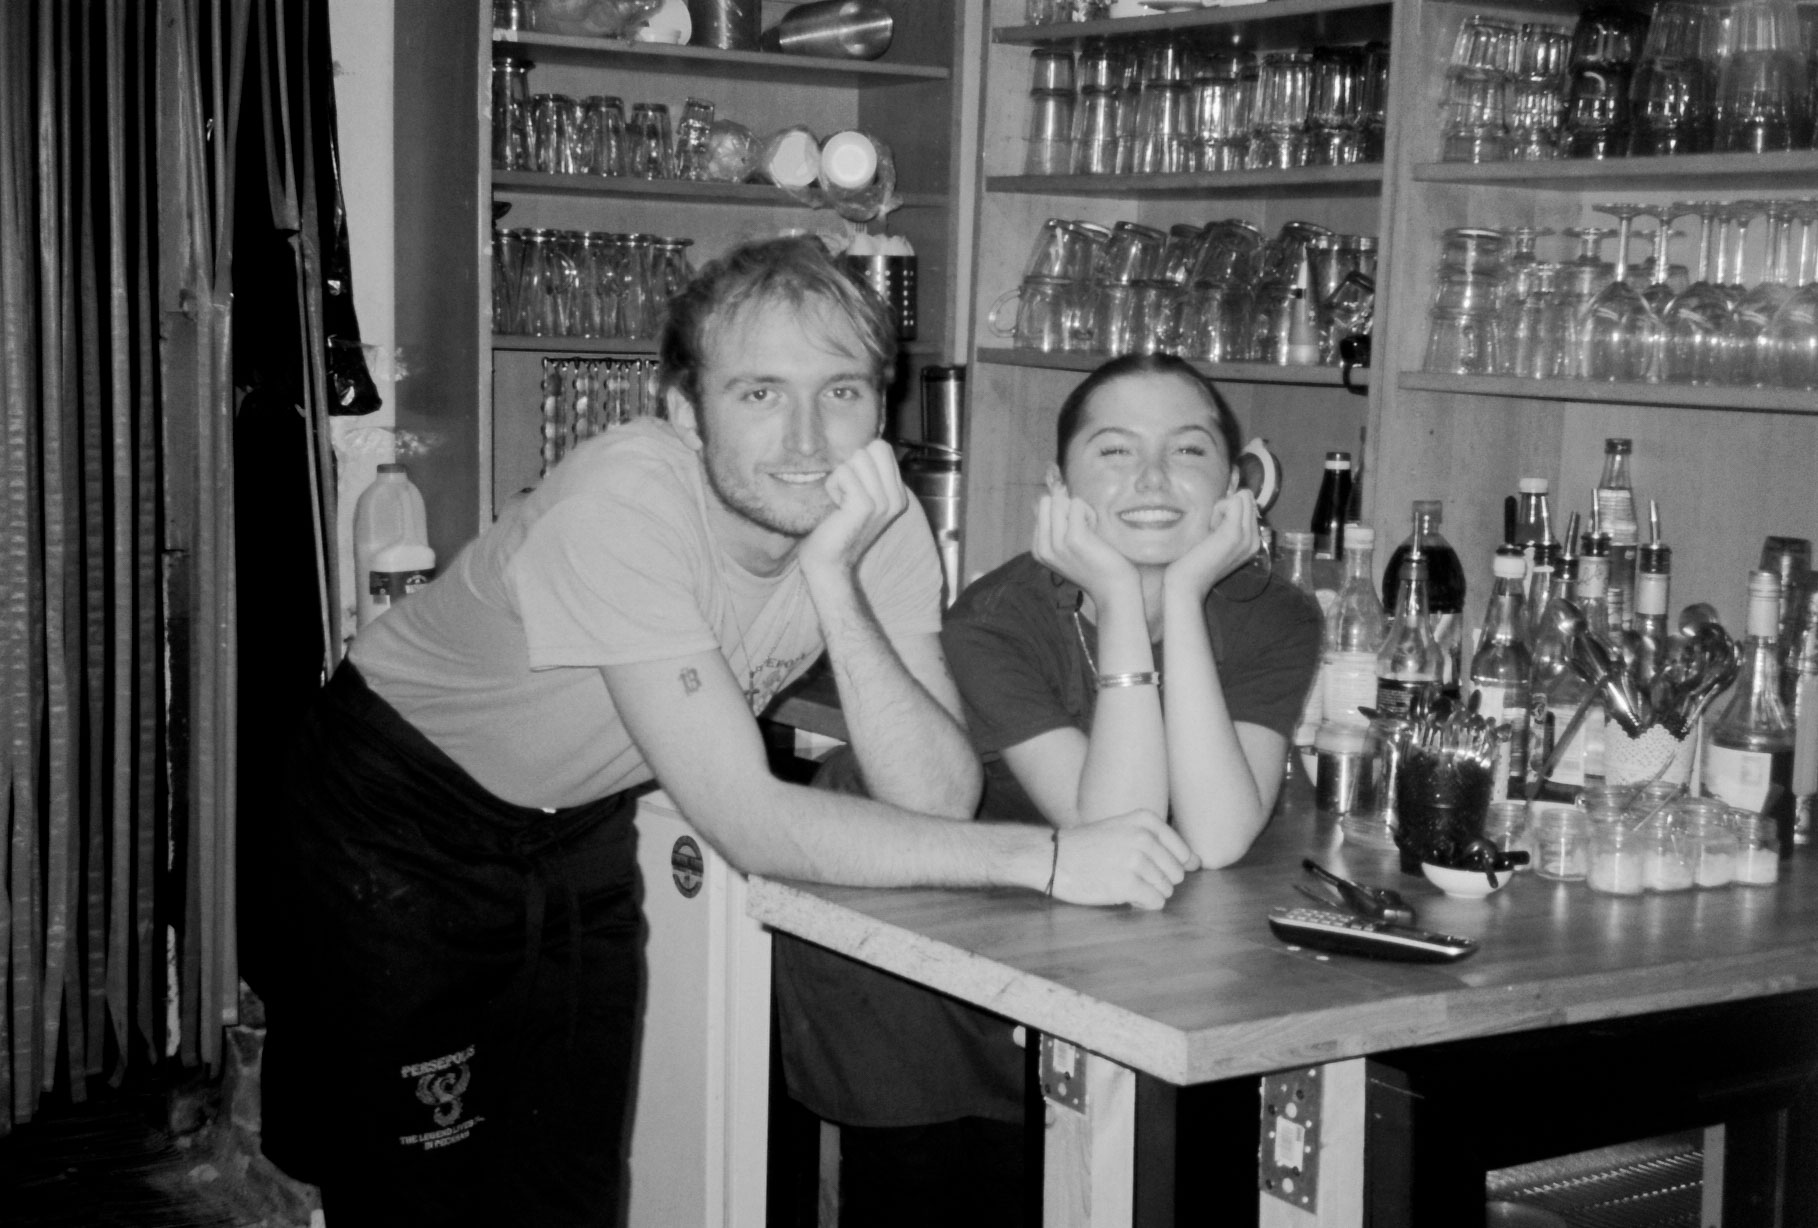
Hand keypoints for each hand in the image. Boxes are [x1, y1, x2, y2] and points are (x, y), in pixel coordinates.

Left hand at [799, 439, 909, 577]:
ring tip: (841, 502)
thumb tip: (863, 445)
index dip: (860, 462)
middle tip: (847, 494)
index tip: (853, 489)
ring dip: (840, 477)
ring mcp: (884, 502)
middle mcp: (896, 498)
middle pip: (874, 447)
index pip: (882, 448)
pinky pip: (844, 472)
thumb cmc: (836, 525)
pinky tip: (836, 507)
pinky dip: (833, 486)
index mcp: (898, 494)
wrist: (828, 560)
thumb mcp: (860, 496)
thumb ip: (868, 473)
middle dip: (852, 465)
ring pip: (857, 458)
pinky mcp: (866, 506)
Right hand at [1032, 479, 1139, 610]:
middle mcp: (1043, 547)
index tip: (1075, 536)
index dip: (1062, 516)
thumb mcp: (1067, 548)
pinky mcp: (1074, 538)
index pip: (1041, 510)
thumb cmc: (1095, 566)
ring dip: (1080, 511)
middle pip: (1047, 502)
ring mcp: (1057, 544)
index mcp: (1038, 549)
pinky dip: (1089, 512)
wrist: (1113, 589)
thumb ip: (1056, 525)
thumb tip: (1052, 494)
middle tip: (1083, 529)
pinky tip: (1095, 530)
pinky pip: (1077, 504)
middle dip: (1067, 509)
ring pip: (1061, 501)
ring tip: (1090, 531)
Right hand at [1051, 810, 1200, 909]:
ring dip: (1147, 892)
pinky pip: (1156, 903)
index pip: (1183, 853)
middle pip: (1177, 874)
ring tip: (1121, 881)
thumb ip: (1160, 842)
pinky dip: (1141, 903)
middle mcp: (1144, 837)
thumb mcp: (1124, 828)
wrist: (1051, 857)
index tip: (1145, 865)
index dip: (1166, 866)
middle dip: (1157, 880)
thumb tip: (1197, 863)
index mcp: (1146, 820)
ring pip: (1167, 890)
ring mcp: (1136, 861)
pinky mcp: (1128, 885)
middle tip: (1128, 874)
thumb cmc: (1089, 846)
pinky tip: (1120, 892)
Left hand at [1164, 489, 1259, 603]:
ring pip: (1242, 498)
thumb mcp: (1218, 540)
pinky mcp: (1235, 532)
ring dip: (1222, 508)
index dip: (1229, 510)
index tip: (1216, 531)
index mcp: (1253, 542)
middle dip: (1226, 507)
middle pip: (1247, 498)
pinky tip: (1210, 529)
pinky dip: (1218, 509)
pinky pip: (1233, 501)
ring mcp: (1247, 536)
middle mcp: (1255, 539)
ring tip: (1211, 531)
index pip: (1249, 505)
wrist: (1187, 583)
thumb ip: (1228, 523)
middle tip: (1212, 530)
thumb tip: (1231, 498)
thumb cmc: (1195, 560)